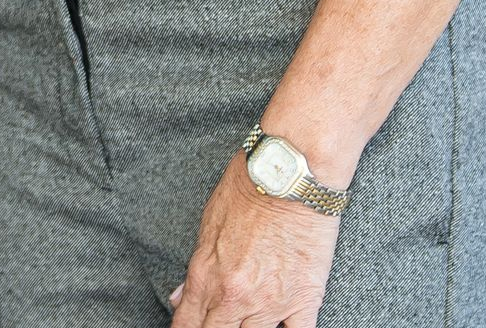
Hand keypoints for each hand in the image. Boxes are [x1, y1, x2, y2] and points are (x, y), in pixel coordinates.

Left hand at [166, 154, 339, 326]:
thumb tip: (180, 297)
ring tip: (248, 320)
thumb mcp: (209, 222)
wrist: (289, 173)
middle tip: (220, 322)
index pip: (187, 325)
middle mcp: (236, 295)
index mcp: (206, 274)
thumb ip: (196, 267)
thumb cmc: (249, 186)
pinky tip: (281, 326)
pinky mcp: (304, 300)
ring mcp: (271, 303)